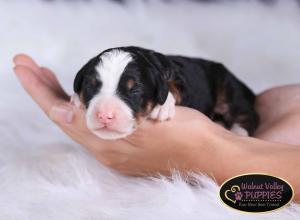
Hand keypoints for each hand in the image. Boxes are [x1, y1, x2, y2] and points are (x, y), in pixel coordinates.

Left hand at [13, 54, 224, 175]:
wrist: (210, 153)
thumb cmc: (186, 134)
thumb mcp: (145, 123)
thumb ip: (104, 120)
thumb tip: (67, 112)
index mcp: (109, 143)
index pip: (62, 114)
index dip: (40, 90)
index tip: (25, 67)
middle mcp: (106, 149)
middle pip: (66, 118)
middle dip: (47, 91)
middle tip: (32, 67)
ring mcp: (116, 151)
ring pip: (79, 122)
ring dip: (63, 100)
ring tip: (50, 79)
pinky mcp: (126, 148)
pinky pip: (94, 127)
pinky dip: (82, 110)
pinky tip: (81, 99)